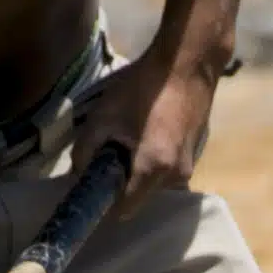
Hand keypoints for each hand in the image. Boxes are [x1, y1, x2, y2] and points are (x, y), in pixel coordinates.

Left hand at [72, 51, 217, 219]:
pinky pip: (167, 170)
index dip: (106, 203)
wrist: (189, 61)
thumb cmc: (144, 86)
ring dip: (139, 172)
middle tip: (109, 157)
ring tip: (131, 140)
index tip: (94, 187)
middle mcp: (176, 177)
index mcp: (153, 170)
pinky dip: (155, 161)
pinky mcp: (195, 155)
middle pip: (140, 197)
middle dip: (122, 184)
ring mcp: (189, 166)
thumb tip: (77, 174)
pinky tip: (149, 134)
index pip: (125, 210)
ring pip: (154, 184)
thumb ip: (84, 151)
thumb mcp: (103, 116)